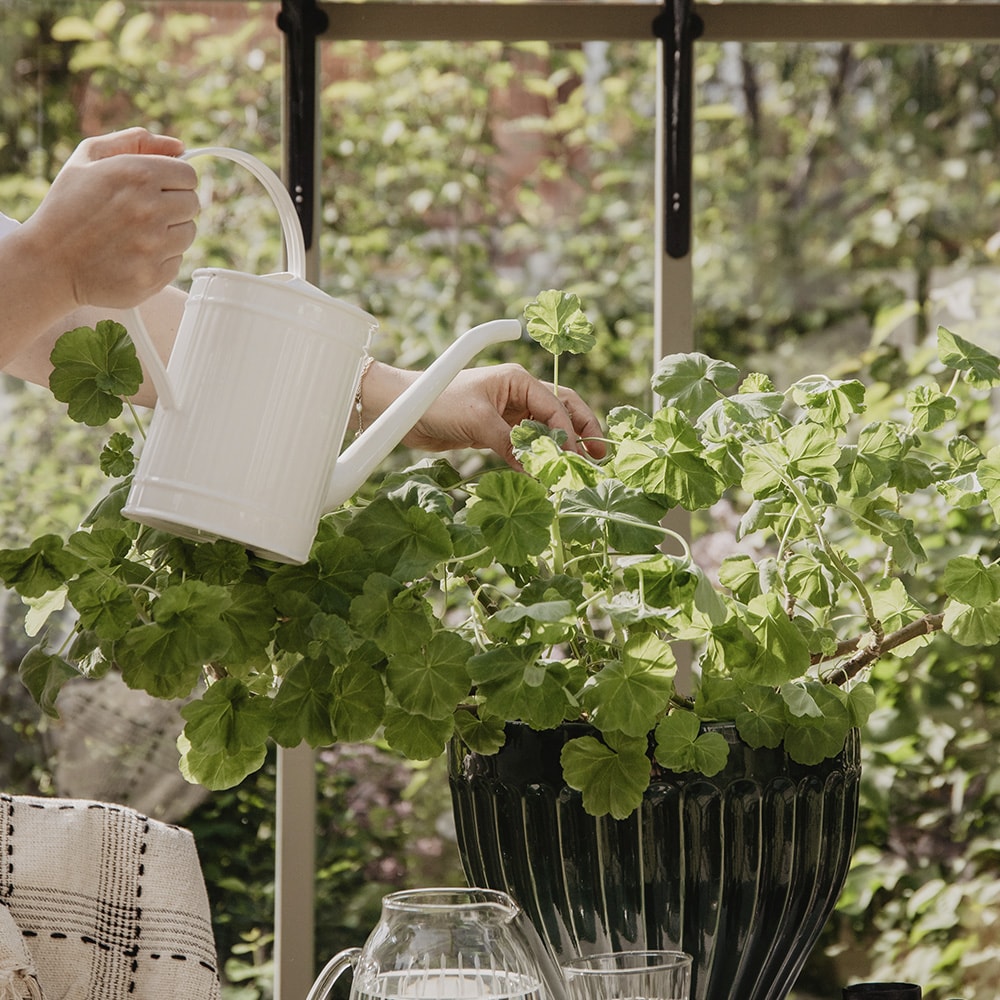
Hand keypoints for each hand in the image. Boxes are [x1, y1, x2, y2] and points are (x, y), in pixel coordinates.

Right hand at [21, 128, 197, 309]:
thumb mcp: (88, 158)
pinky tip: (132, 254)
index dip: (174, 181)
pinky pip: (176, 261)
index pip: (188, 175)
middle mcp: (150, 209)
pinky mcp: (153, 276)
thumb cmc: (67, 206)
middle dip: (173, 205)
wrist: (48, 262)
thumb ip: (134, 142)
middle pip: (192, 204)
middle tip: (144, 212)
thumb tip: (179, 145)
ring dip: (170, 232)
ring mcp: (153, 246)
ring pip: (189, 233)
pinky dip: (160, 258)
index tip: (159, 187)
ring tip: (137, 233)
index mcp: (138, 175)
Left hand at [383, 363, 606, 467]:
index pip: (555, 405)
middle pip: (561, 412)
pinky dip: (538, 458)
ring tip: (579, 467)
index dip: (569, 432)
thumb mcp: (478, 421)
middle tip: (598, 456)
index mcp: (518, 380)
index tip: (574, 458)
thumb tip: (538, 470)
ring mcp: (509, 413)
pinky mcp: (498, 431)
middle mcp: (518, 394)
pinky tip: (547, 473)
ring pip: (546, 430)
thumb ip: (511, 444)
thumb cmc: (438, 403)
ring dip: (562, 447)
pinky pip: (526, 445)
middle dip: (581, 432)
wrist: (404, 412)